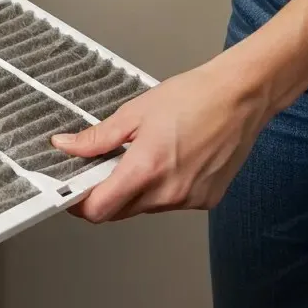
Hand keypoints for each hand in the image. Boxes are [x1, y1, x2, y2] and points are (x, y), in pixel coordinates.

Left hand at [50, 58, 274, 222]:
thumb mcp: (135, 113)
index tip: (74, 191)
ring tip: (146, 156)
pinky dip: (163, 189)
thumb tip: (66, 146)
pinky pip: (171, 203)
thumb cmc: (195, 98)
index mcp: (145, 170)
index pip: (99, 210)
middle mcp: (168, 192)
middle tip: (106, 166)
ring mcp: (190, 199)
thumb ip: (97, 137)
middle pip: (119, 211)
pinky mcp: (207, 200)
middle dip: (106, 195)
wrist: (242, 96)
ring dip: (136, 191)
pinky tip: (172, 162)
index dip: (80, 204)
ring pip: (145, 208)